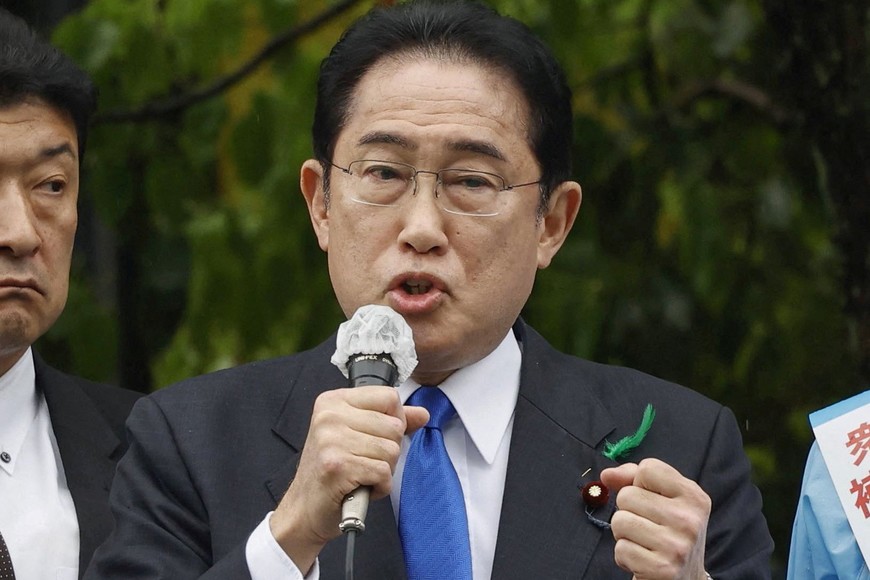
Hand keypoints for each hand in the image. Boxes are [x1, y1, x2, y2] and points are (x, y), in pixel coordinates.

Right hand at [269, 386, 428, 572]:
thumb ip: (390, 420)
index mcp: (334, 401)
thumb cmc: (331, 472)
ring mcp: (331, 440)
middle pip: (394, 426)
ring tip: (361, 475)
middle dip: (389, 451)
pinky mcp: (337, 465)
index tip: (377, 437)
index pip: (389, 396)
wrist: (304, 509)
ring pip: (392, 450)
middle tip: (363, 461)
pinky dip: (380, 486)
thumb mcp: (357, 435)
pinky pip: (383, 472)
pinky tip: (361, 487)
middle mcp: (329, 415)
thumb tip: (422, 413)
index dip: (394, 420)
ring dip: (384, 471)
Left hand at [600, 458, 710, 579]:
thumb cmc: (669, 533)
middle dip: (628, 511)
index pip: (647, 469)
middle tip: (647, 526)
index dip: (638, 483)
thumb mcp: (663, 499)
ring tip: (643, 542)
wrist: (685, 579)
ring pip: (619, 521)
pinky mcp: (662, 569)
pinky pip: (621, 549)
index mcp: (694, 496)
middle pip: (627, 495)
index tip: (650, 499)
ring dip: (624, 534)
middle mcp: (689, 519)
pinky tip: (642, 559)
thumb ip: (633, 478)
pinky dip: (625, 556)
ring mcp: (677, 545)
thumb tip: (606, 475)